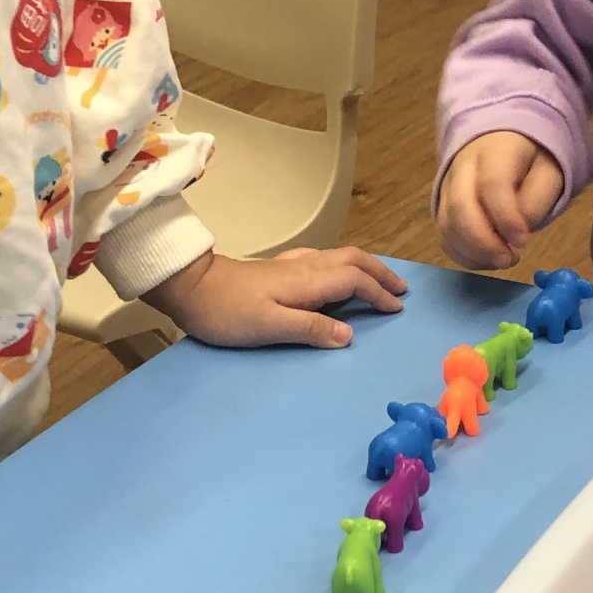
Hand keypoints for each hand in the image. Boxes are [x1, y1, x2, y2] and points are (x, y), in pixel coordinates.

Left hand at [146, 245, 406, 348]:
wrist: (191, 287)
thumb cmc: (227, 312)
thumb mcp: (269, 327)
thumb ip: (311, 329)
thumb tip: (349, 334)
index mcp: (307, 281)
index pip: (354, 281)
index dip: (378, 293)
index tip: (396, 308)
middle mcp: (304, 267)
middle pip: (353, 260)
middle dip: (380, 273)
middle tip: (401, 289)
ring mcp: (291, 265)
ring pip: (339, 257)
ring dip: (364, 267)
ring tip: (379, 282)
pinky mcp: (278, 269)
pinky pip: (324, 261)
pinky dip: (343, 267)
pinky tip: (336, 277)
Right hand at [438, 132, 564, 269]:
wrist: (502, 142)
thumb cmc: (530, 161)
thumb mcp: (549, 173)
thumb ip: (537, 201)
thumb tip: (516, 234)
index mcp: (495, 152)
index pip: (492, 184)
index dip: (505, 217)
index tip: (522, 241)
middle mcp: (463, 168)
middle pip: (460, 207)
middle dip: (483, 242)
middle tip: (509, 259)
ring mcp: (448, 188)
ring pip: (448, 226)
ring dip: (474, 253)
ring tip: (504, 260)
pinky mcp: (443, 208)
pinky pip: (445, 237)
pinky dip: (464, 256)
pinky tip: (488, 259)